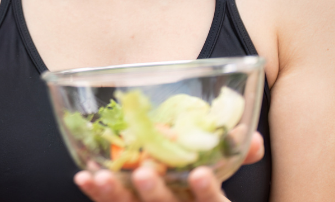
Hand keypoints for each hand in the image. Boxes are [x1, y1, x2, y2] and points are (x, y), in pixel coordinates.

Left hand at [74, 132, 265, 201]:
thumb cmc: (199, 186)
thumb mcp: (221, 173)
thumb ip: (235, 155)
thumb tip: (250, 138)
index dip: (207, 192)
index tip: (199, 174)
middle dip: (156, 194)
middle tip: (144, 173)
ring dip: (117, 195)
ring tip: (102, 176)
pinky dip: (97, 194)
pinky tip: (84, 177)